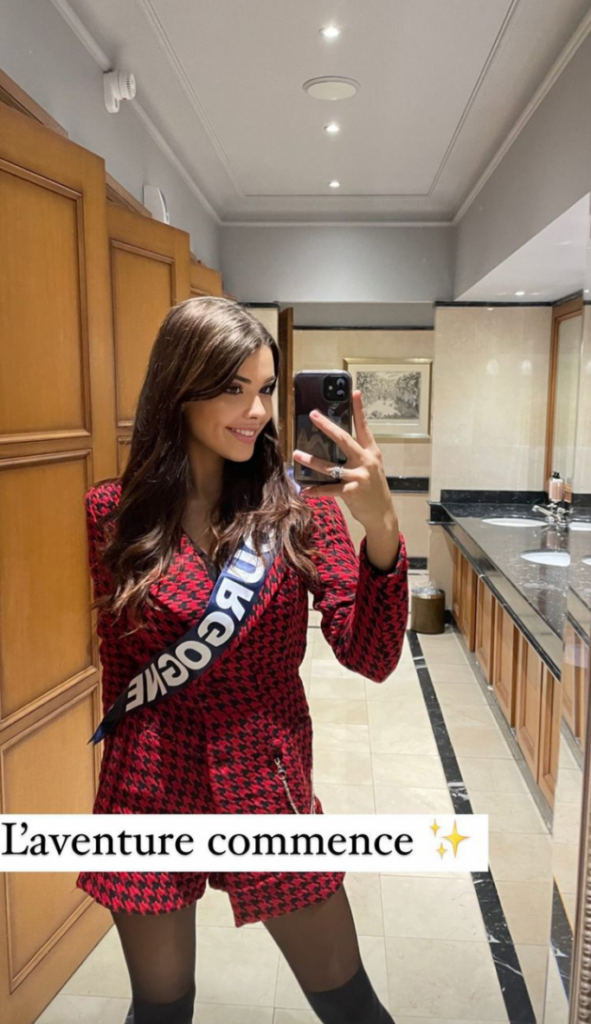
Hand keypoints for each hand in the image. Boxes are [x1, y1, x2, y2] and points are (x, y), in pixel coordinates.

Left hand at [293, 390, 396, 530]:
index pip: (364, 427)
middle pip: (344, 439)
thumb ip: (356, 455)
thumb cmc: (373, 488)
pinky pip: (329, 489)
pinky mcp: (351, 492)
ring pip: (330, 466)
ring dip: (311, 460)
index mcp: (371, 452)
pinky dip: (315, 490)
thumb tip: (334, 443)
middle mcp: (366, 461)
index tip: (354, 392)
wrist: (382, 513)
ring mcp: (359, 477)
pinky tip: (304, 490)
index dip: (359, 409)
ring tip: (296, 455)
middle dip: (327, 426)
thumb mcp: (370, 467)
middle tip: (313, 415)